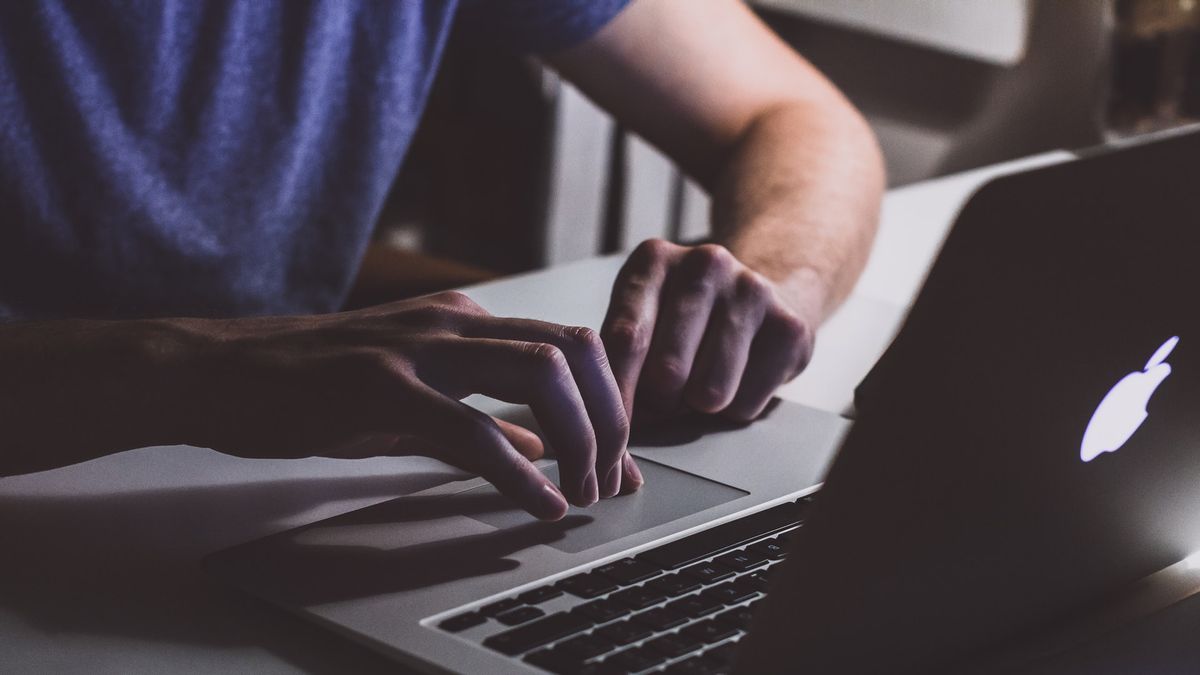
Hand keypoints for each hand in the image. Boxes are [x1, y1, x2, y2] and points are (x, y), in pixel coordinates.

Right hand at [177, 292, 639, 519]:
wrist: (219, 373)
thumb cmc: (314, 385)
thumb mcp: (414, 398)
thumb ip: (483, 415)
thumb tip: (544, 445)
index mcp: (465, 320)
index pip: (569, 346)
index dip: (610, 403)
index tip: (622, 459)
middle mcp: (453, 321)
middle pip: (574, 349)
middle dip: (610, 417)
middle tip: (610, 478)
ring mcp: (418, 348)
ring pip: (540, 373)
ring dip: (578, 437)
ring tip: (582, 491)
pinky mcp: (380, 386)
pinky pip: (471, 427)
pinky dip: (519, 471)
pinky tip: (539, 503)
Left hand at [601, 239, 815, 423]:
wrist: (760, 297)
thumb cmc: (683, 319)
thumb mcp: (641, 317)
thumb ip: (618, 357)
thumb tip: (607, 415)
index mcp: (654, 260)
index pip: (625, 339)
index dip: (616, 393)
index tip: (610, 425)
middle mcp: (705, 264)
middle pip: (667, 373)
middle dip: (660, 403)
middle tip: (665, 396)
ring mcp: (752, 291)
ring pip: (709, 394)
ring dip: (698, 407)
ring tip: (699, 384)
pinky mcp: (789, 327)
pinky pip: (746, 404)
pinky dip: (734, 409)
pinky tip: (737, 379)